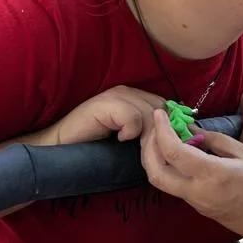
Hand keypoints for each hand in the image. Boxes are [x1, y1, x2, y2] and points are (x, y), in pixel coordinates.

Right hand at [46, 86, 166, 144]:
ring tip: (133, 146)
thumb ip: (150, 132)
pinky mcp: (105, 104)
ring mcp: (115, 95)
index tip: (170, 145)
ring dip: (146, 136)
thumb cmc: (97, 146)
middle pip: (160, 109)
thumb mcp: (131, 138)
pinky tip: (120, 139)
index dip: (171, 126)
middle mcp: (127, 91)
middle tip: (149, 150)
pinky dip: (130, 131)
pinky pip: (133, 116)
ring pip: (149, 113)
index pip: (166, 106)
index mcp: (135, 97)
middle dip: (160, 133)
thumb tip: (179, 138)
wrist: (63, 147)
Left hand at [141, 108, 242, 242]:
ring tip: (164, 138)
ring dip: (156, 159)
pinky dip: (170, 168)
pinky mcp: (199, 209)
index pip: (173, 152)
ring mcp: (197, 204)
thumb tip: (192, 131)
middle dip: (147, 148)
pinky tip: (181, 155)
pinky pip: (177, 187)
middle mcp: (199, 192)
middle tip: (154, 128)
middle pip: (155, 172)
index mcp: (213, 175)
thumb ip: (216, 141)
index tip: (160, 114)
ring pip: (162, 181)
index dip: (161, 130)